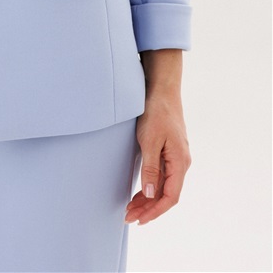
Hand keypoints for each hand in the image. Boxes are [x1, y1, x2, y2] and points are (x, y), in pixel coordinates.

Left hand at [125, 93, 190, 224]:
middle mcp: (181, 162)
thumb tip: (151, 195)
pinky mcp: (170, 151)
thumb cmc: (156, 111)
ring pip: (164, 186)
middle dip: (148, 208)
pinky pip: (162, 175)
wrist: (162, 89)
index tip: (139, 220)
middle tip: (129, 217)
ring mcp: (176, 157)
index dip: (154, 211)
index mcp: (180, 162)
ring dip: (148, 199)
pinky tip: (140, 192)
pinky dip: (150, 186)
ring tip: (131, 208)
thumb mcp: (149, 140)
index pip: (170, 197)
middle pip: (167, 194)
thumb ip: (150, 168)